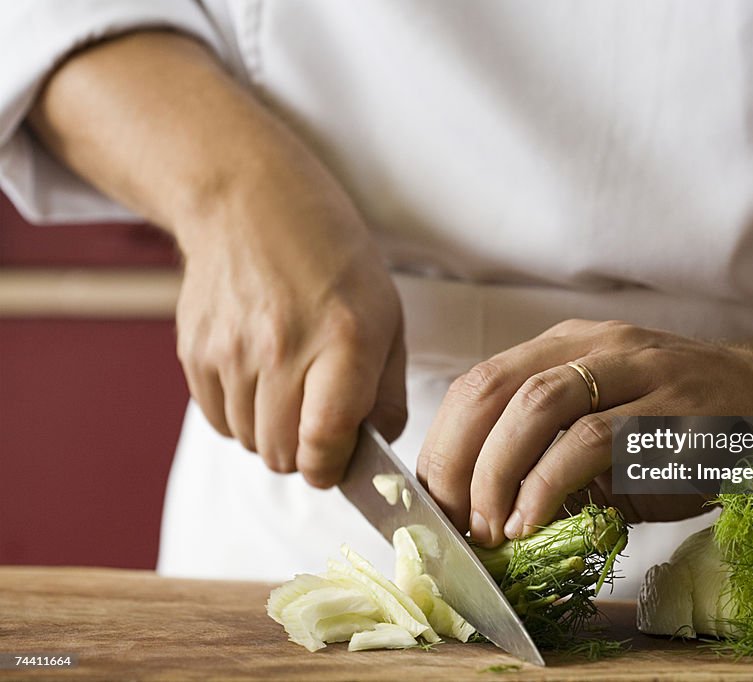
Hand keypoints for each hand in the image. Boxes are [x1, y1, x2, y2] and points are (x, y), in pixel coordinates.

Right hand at [26, 31, 407, 488]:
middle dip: (304, 455)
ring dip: (272, 433)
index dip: (332, 469)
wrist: (251, 204)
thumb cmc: (333, 260)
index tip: (337, 464)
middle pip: (281, 455)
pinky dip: (240, 415)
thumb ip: (386, 391)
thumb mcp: (386, 315)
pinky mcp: (193, 351)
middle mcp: (283, 348)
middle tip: (317, 424)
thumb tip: (376, 448)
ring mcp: (230, 350)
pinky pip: (218, 420)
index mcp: (344, 340)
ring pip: (249, 442)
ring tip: (289, 387)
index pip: (324, 443)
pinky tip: (258, 376)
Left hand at [417, 319, 752, 545]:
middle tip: (449, 517)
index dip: (444, 440)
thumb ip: (553, 455)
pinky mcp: (671, 409)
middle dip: (456, 457)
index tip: (432, 496)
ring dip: (496, 472)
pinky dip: (547, 484)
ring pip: (536, 405)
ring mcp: (637, 371)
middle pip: (495, 386)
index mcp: (571, 344)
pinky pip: (590, 440)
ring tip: (487, 525)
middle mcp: (597, 346)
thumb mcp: (611, 428)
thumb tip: (489, 514)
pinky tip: (530, 520)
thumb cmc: (689, 425)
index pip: (482, 380)